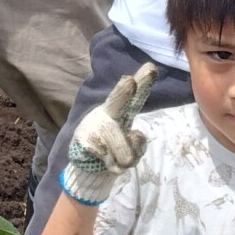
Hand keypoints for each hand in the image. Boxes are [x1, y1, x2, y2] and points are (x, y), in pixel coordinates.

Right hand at [60, 64, 155, 204]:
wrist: (87, 166)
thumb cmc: (114, 151)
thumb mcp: (132, 147)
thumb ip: (137, 144)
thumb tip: (132, 137)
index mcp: (121, 112)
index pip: (135, 96)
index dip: (143, 82)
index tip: (151, 67)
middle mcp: (107, 114)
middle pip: (117, 102)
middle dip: (124, 92)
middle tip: (130, 81)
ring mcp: (94, 126)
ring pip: (124, 151)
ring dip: (124, 160)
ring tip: (114, 158)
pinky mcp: (83, 140)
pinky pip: (111, 160)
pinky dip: (111, 166)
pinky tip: (101, 160)